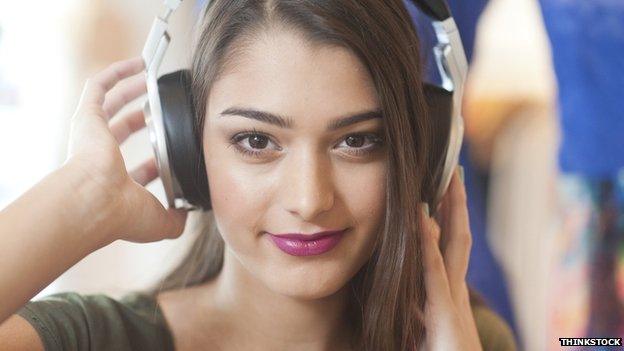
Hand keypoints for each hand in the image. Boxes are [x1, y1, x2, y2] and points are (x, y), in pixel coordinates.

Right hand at [64, 56, 187, 243]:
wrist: (94, 200)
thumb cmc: (120, 214)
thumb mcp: (158, 222)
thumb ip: (175, 220)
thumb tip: (188, 214)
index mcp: (116, 184)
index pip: (138, 171)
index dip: (157, 164)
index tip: (174, 154)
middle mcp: (99, 159)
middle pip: (123, 132)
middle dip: (143, 120)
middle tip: (163, 109)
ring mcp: (91, 136)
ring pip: (112, 105)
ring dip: (131, 90)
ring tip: (150, 78)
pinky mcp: (87, 116)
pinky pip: (99, 86)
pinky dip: (118, 73)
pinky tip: (138, 64)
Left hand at [420, 166, 481, 349]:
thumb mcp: (422, 330)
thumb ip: (415, 307)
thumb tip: (406, 291)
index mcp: (447, 292)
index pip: (449, 245)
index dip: (448, 216)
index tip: (441, 190)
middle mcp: (455, 289)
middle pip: (458, 236)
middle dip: (456, 203)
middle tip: (454, 170)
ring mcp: (452, 299)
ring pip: (453, 245)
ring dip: (450, 211)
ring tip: (448, 180)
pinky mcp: (444, 313)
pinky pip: (434, 271)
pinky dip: (428, 242)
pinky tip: (422, 218)